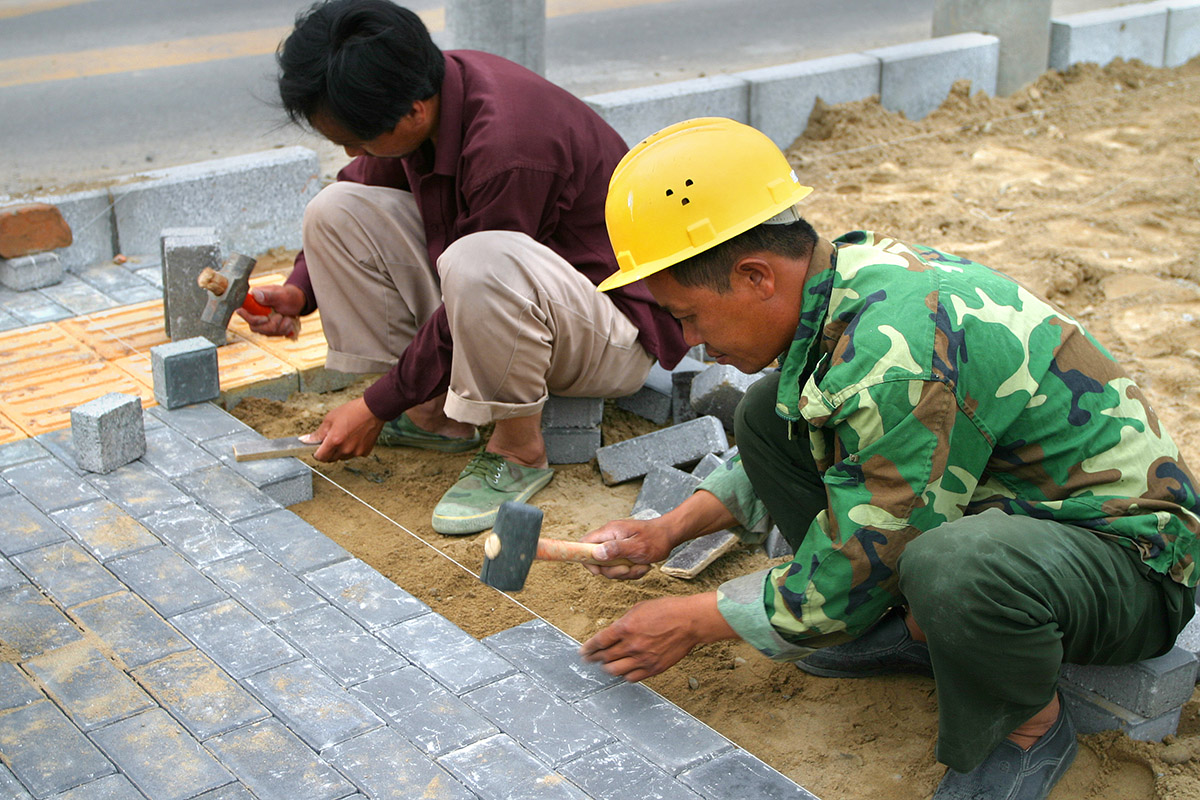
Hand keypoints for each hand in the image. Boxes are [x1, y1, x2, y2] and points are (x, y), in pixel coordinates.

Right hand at [235, 284, 305, 339]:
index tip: (266, 318)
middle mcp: (254, 311)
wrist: (297, 303)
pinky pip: (273, 335)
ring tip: (287, 318)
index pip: (243, 312)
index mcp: (254, 300)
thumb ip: (269, 295)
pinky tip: (287, 323)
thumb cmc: (289, 296)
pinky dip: (283, 330)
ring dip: (280, 327)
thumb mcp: (281, 295)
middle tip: (281, 316)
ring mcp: (260, 321)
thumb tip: (255, 294)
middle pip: (254, 327)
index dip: (253, 319)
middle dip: (272, 325)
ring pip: (265, 332)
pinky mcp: (267, 328)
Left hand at [311, 397, 386, 461]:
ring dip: (340, 451)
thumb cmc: (353, 411)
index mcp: (335, 440)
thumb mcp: (330, 419)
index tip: (317, 449)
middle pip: (331, 459)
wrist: (373, 410)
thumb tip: (306, 440)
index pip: (320, 457)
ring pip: (342, 457)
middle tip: (332, 440)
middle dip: (328, 452)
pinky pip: (354, 455)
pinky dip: (352, 449)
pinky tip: (354, 438)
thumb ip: (318, 433)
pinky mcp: (364, 452)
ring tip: (345, 436)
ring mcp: (356, 452)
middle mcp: (345, 449)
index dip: (317, 453)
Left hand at [579, 593, 735, 681]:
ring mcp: (642, 659)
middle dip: (595, 658)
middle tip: (591, 659)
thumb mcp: (640, 608)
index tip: (583, 652)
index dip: (588, 648)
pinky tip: (624, 670)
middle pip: (604, 658)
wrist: (689, 621)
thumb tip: (613, 633)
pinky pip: (631, 678)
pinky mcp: (653, 668)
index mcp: (626, 627)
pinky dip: (624, 675)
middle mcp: (631, 645)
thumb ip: (623, 622)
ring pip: (615, 671)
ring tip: (606, 665)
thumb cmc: (667, 610)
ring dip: (607, 668)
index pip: (599, 642)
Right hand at [581, 517, 676, 579]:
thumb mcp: (637, 546)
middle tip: (627, 569)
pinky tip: (643, 566)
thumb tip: (596, 553)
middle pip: (597, 560)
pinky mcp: (623, 553)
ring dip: (625, 572)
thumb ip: (616, 549)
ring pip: (610, 567)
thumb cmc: (656, 538)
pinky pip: (620, 568)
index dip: (586, 559)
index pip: (584, 543)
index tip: (598, 571)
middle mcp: (610, 537)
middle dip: (612, 571)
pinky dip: (631, 571)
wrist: (670, 535)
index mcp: (609, 531)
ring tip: (641, 566)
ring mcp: (616, 546)